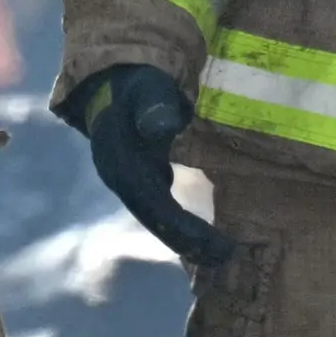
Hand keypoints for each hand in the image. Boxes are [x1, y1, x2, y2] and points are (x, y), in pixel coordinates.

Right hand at [81, 64, 229, 265]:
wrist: (109, 79)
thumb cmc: (134, 82)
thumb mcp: (146, 89)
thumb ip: (154, 107)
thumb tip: (160, 129)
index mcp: (122, 165)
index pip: (156, 207)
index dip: (186, 229)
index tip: (220, 246)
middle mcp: (123, 179)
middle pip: (157, 220)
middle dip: (190, 242)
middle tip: (227, 257)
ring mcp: (130, 180)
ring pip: (159, 217)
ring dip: (187, 237)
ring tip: (221, 254)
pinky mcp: (140, 176)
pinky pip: (161, 206)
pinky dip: (182, 222)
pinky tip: (204, 233)